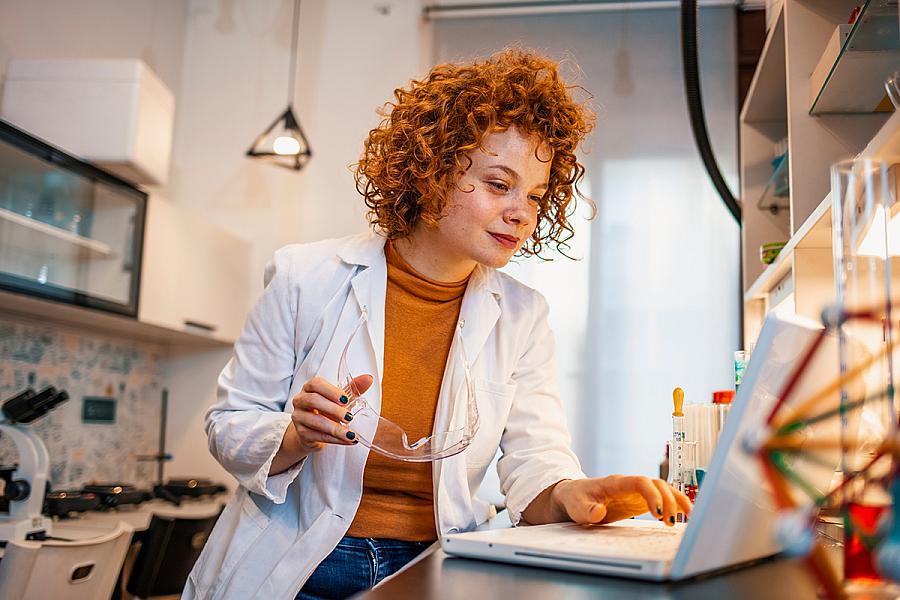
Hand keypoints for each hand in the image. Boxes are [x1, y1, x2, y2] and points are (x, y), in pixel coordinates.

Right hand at [289, 374, 373, 453]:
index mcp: (309, 388)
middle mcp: (300, 400)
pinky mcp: (301, 433)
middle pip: (313, 400)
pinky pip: (317, 436)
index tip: (346, 399)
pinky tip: (346, 440)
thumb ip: (353, 388)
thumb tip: (368, 379)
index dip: (331, 391)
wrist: (312, 431)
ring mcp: (299, 417)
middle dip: (333, 409)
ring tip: (351, 434)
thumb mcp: (340, 398)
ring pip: (315, 421)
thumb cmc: (326, 410)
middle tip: (349, 417)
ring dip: (335, 428)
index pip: (316, 384)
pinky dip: (334, 439)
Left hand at [551, 475, 691, 526]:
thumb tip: (598, 512)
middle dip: (668, 501)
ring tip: (685, 519)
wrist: (573, 496)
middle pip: (656, 484)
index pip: (640, 482)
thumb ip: (586, 510)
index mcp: (615, 483)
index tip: (657, 512)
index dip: (652, 494)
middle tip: (670, 521)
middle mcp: (629, 485)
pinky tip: (683, 516)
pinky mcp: (639, 501)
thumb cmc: (575, 498)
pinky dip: (674, 505)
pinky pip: (661, 499)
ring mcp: (636, 492)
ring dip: (676, 501)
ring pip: (663, 490)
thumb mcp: (576, 506)